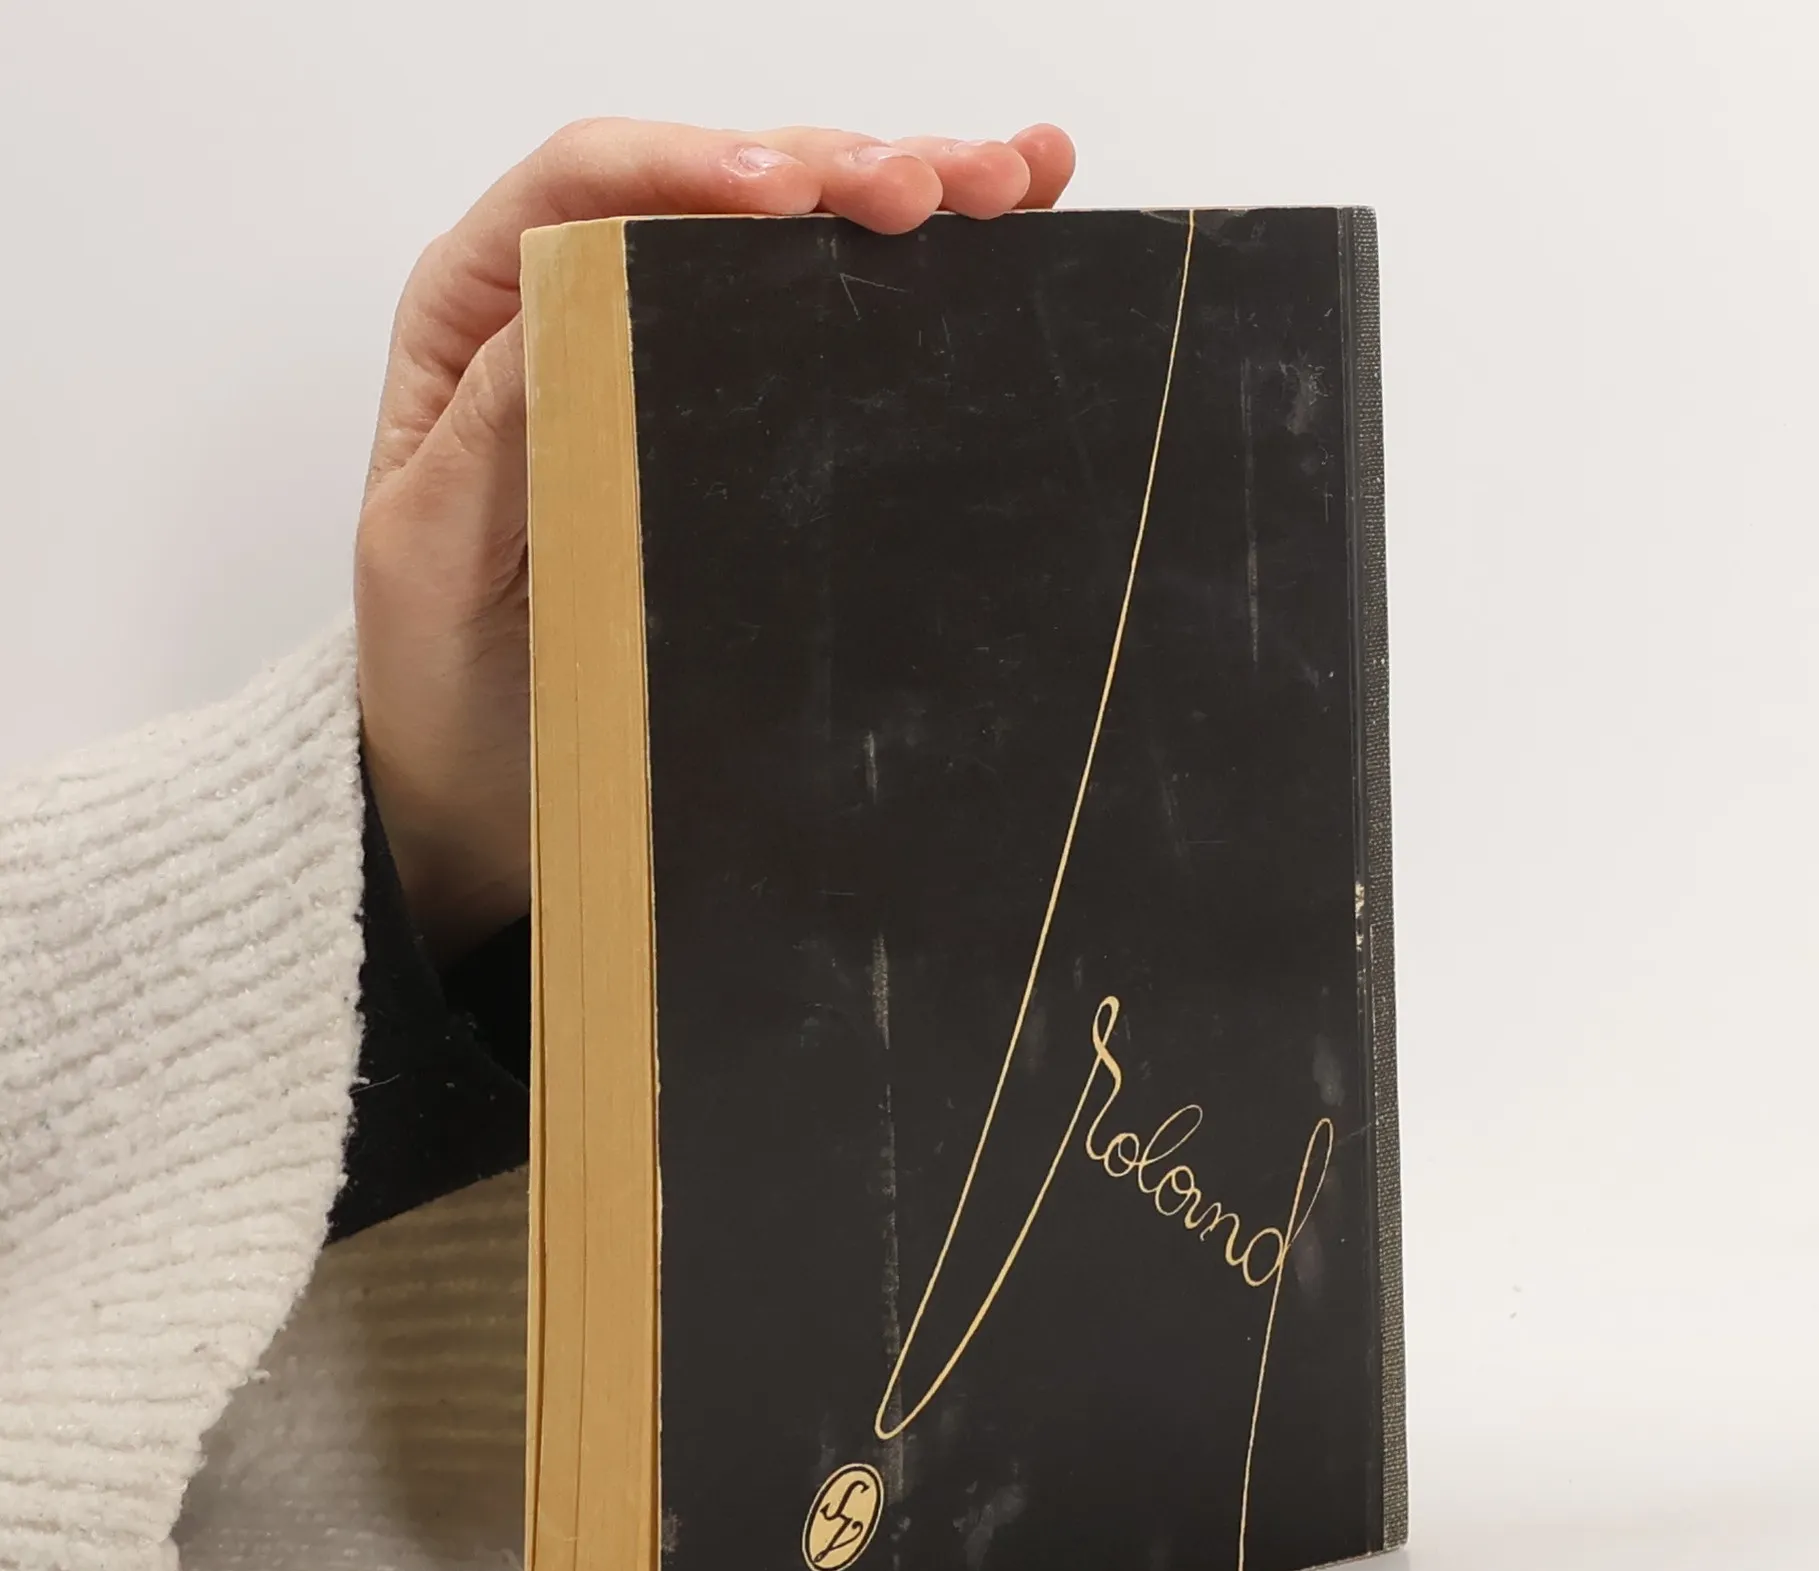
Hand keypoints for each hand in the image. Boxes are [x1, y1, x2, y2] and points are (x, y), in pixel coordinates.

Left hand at [354, 117, 1076, 962]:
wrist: (481, 779)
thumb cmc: (440, 666)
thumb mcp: (432, 551)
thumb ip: (489, 430)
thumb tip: (572, 311)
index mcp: (486, 312)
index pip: (589, 189)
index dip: (694, 169)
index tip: (792, 196)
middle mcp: (581, 306)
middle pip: (714, 190)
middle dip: (830, 169)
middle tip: (935, 188)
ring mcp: (672, 360)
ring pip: (789, 238)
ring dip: (902, 191)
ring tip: (1011, 179)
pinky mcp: (740, 427)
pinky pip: (824, 324)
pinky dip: (923, 268)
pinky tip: (1011, 221)